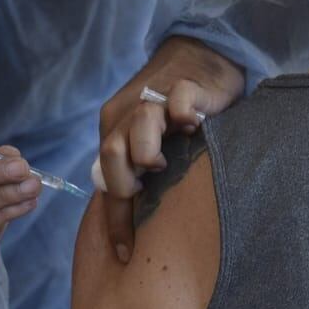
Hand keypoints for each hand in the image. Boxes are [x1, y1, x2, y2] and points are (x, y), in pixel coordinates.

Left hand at [97, 37, 243, 262]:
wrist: (201, 55)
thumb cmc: (179, 111)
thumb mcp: (154, 141)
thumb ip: (141, 171)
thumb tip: (135, 222)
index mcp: (116, 130)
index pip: (106, 179)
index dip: (115, 219)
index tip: (125, 253)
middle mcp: (129, 114)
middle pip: (110, 151)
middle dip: (126, 180)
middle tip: (148, 188)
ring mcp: (157, 97)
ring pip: (139, 124)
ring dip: (148, 149)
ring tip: (164, 162)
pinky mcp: (186, 85)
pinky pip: (178, 102)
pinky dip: (184, 117)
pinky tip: (194, 129)